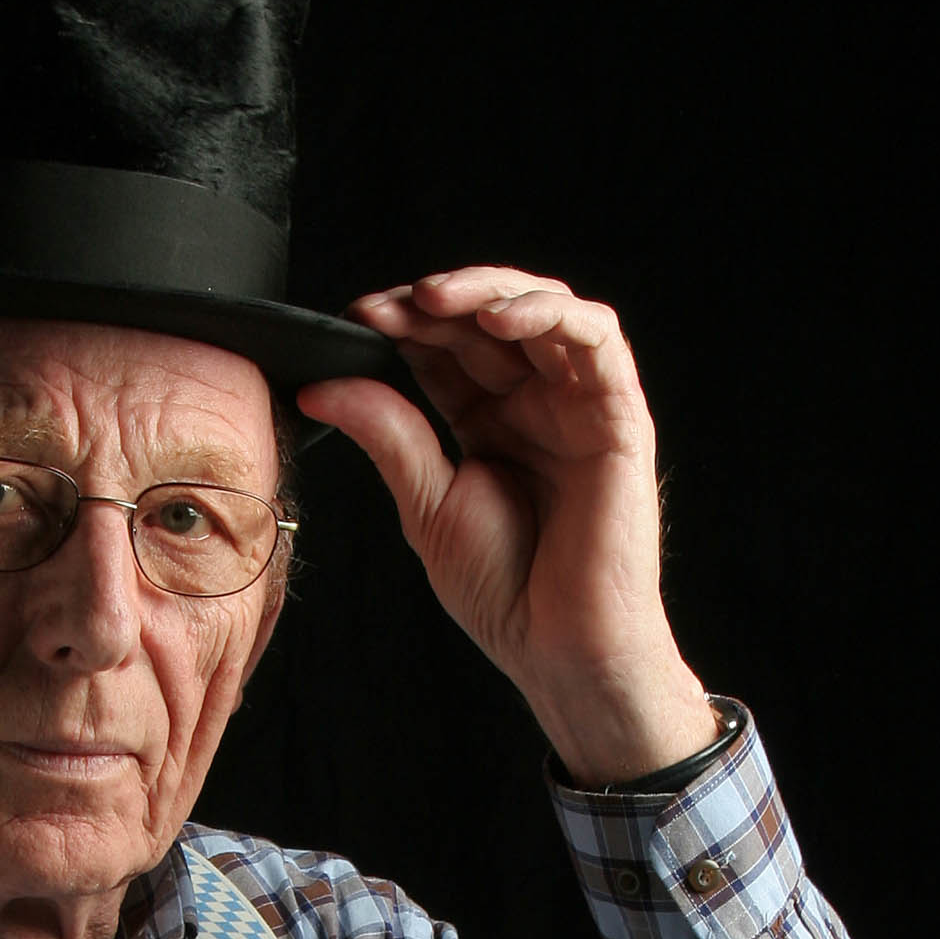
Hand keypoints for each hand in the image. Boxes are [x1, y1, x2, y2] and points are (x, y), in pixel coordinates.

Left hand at [296, 266, 719, 786]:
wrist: (559, 647)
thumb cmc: (506, 590)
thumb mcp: (427, 503)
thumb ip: (387, 435)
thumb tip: (320, 386)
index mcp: (489, 423)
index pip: (445, 349)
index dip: (403, 325)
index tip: (354, 322)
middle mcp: (535, 404)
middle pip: (487, 320)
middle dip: (433, 304)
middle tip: (384, 309)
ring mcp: (579, 405)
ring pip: (543, 310)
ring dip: (487, 290)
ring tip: (433, 300)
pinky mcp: (619, 414)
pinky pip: (596, 338)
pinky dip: (548, 313)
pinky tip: (498, 318)